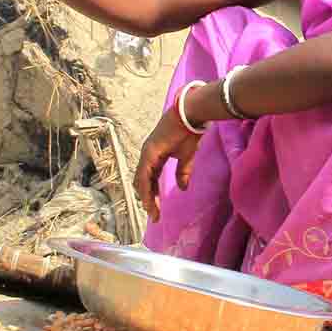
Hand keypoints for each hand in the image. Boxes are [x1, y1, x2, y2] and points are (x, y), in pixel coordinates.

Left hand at [133, 105, 202, 222]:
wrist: (190, 115)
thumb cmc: (189, 133)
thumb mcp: (186, 157)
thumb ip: (183, 173)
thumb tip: (182, 188)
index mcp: (155, 156)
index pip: (149, 179)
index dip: (152, 194)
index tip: (157, 210)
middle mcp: (147, 155)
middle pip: (142, 182)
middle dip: (148, 199)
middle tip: (154, 215)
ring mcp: (146, 153)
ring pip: (141, 181)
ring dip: (146, 198)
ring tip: (153, 212)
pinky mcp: (149, 153)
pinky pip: (144, 176)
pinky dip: (146, 190)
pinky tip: (150, 201)